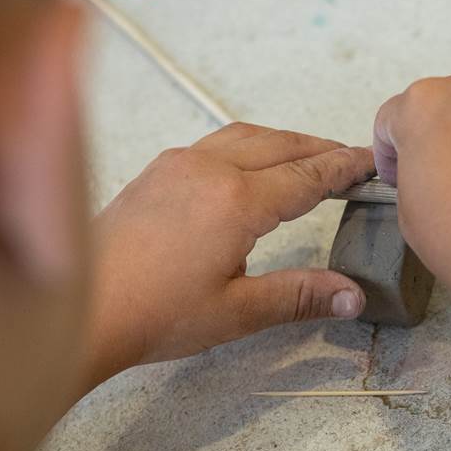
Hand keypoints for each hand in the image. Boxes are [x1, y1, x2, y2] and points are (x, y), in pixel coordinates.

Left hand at [83, 124, 376, 385]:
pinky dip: (245, 146)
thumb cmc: (151, 314)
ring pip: (243, 137)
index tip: (371, 163)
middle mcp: (207, 169)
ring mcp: (176, 165)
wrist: (80, 310)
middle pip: (279, 145)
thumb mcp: (237, 311)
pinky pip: (211, 143)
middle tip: (349, 159)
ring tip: (307, 157)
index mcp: (235, 201)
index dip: (343, 169)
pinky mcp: (153, 173)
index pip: (306, 176)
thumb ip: (299, 296)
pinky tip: (247, 166)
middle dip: (318, 149)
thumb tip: (351, 294)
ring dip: (281, 142)